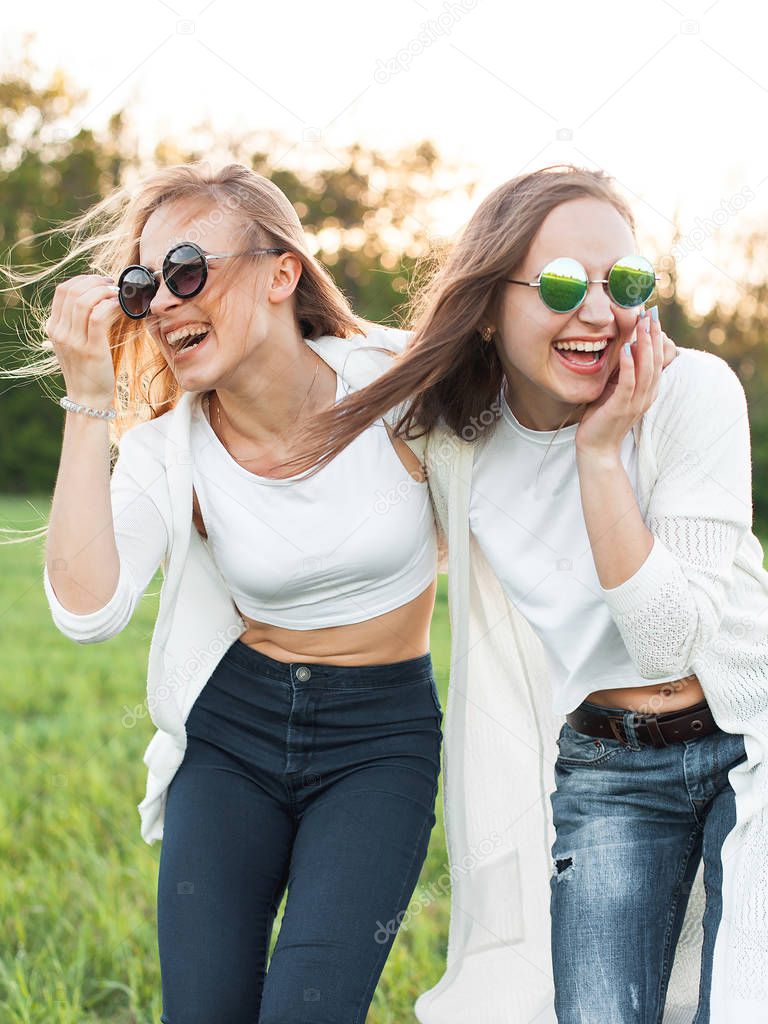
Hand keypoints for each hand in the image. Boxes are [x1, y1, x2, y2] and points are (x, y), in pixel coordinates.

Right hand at [44, 274, 119, 405]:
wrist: (88, 399)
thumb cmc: (88, 370)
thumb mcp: (74, 344)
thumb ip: (78, 323)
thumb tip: (99, 298)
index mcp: (53, 327)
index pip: (63, 291)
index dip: (84, 280)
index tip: (101, 281)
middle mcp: (60, 332)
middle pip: (73, 291)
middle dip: (96, 282)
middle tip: (113, 285)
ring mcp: (73, 341)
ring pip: (85, 300)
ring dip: (105, 292)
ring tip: (119, 294)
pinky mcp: (90, 349)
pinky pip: (99, 316)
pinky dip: (112, 306)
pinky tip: (123, 307)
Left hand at [575, 307, 669, 459]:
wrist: (597, 448)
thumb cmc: (602, 418)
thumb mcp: (614, 390)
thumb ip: (622, 373)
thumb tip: (623, 348)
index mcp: (647, 391)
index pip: (657, 360)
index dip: (656, 337)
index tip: (652, 316)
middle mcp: (646, 395)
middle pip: (656, 360)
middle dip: (653, 335)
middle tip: (651, 312)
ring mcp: (635, 403)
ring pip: (646, 369)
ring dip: (644, 344)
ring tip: (642, 323)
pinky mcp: (621, 408)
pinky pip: (628, 383)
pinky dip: (628, 365)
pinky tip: (625, 348)